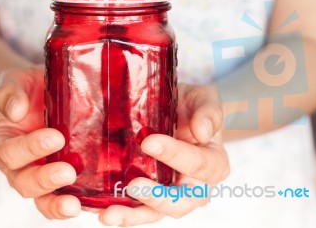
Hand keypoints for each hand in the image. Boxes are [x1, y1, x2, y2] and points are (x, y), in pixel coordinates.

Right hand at [0, 66, 81, 218]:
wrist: (43, 95)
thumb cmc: (27, 90)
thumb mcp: (15, 81)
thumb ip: (10, 92)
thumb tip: (16, 111)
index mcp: (1, 144)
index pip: (9, 153)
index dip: (30, 149)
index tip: (56, 137)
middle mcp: (17, 166)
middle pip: (24, 183)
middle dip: (45, 180)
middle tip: (68, 172)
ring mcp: (40, 174)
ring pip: (43, 199)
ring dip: (57, 203)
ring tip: (75, 204)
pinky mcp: (62, 178)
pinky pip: (66, 196)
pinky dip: (78, 202)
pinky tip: (93, 204)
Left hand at [98, 84, 229, 225]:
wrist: (178, 112)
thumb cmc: (193, 107)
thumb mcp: (205, 101)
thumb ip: (209, 114)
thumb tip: (202, 132)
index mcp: (214, 164)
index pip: (197, 164)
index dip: (174, 155)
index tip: (148, 142)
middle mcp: (197, 186)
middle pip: (180, 201)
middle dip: (155, 197)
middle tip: (133, 186)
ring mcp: (173, 194)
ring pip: (156, 213)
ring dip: (133, 215)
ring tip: (109, 214)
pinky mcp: (152, 196)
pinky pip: (139, 208)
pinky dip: (123, 211)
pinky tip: (101, 210)